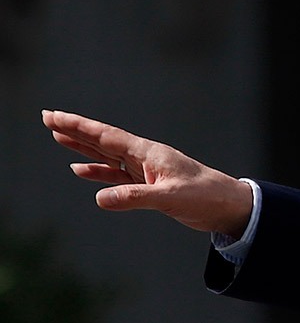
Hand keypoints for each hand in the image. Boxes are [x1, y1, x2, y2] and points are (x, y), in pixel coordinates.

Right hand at [42, 109, 253, 237]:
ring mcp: (147, 170)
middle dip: (75, 131)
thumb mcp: (170, 198)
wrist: (229, 205)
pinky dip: (99, 173)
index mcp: (149, 153)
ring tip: (58, 138)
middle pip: (103, 141)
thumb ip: (135, 198)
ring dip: (83, 149)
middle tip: (47, 118)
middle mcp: (145, 157)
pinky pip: (117, 176)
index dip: (79, 127)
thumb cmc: (206, 197)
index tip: (54, 116)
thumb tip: (100, 198)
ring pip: (108, 156)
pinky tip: (82, 171)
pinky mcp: (150, 185)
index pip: (106, 136)